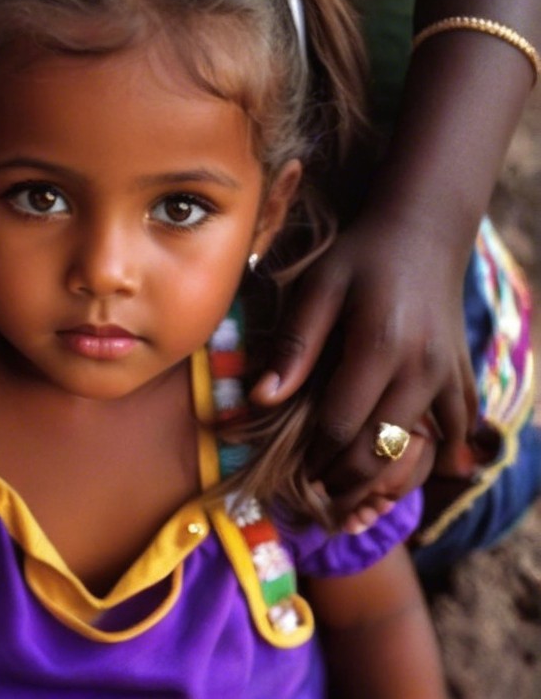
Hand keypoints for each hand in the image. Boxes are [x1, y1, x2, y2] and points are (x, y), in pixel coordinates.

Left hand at [250, 212, 477, 518]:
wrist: (422, 233)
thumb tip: (260, 398)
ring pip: (418, 450)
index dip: (314, 456)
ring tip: (345, 487)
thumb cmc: (358, 257)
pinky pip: (456, 433)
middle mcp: (421, 368)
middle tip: (315, 491)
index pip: (341, 424)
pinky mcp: (462, 376)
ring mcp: (448, 375)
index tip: (292, 469)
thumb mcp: (316, 288)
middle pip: (381, 449)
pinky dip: (433, 457)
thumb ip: (293, 345)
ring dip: (382, 476)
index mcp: (379, 346)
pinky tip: (401, 468)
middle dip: (344, 478)